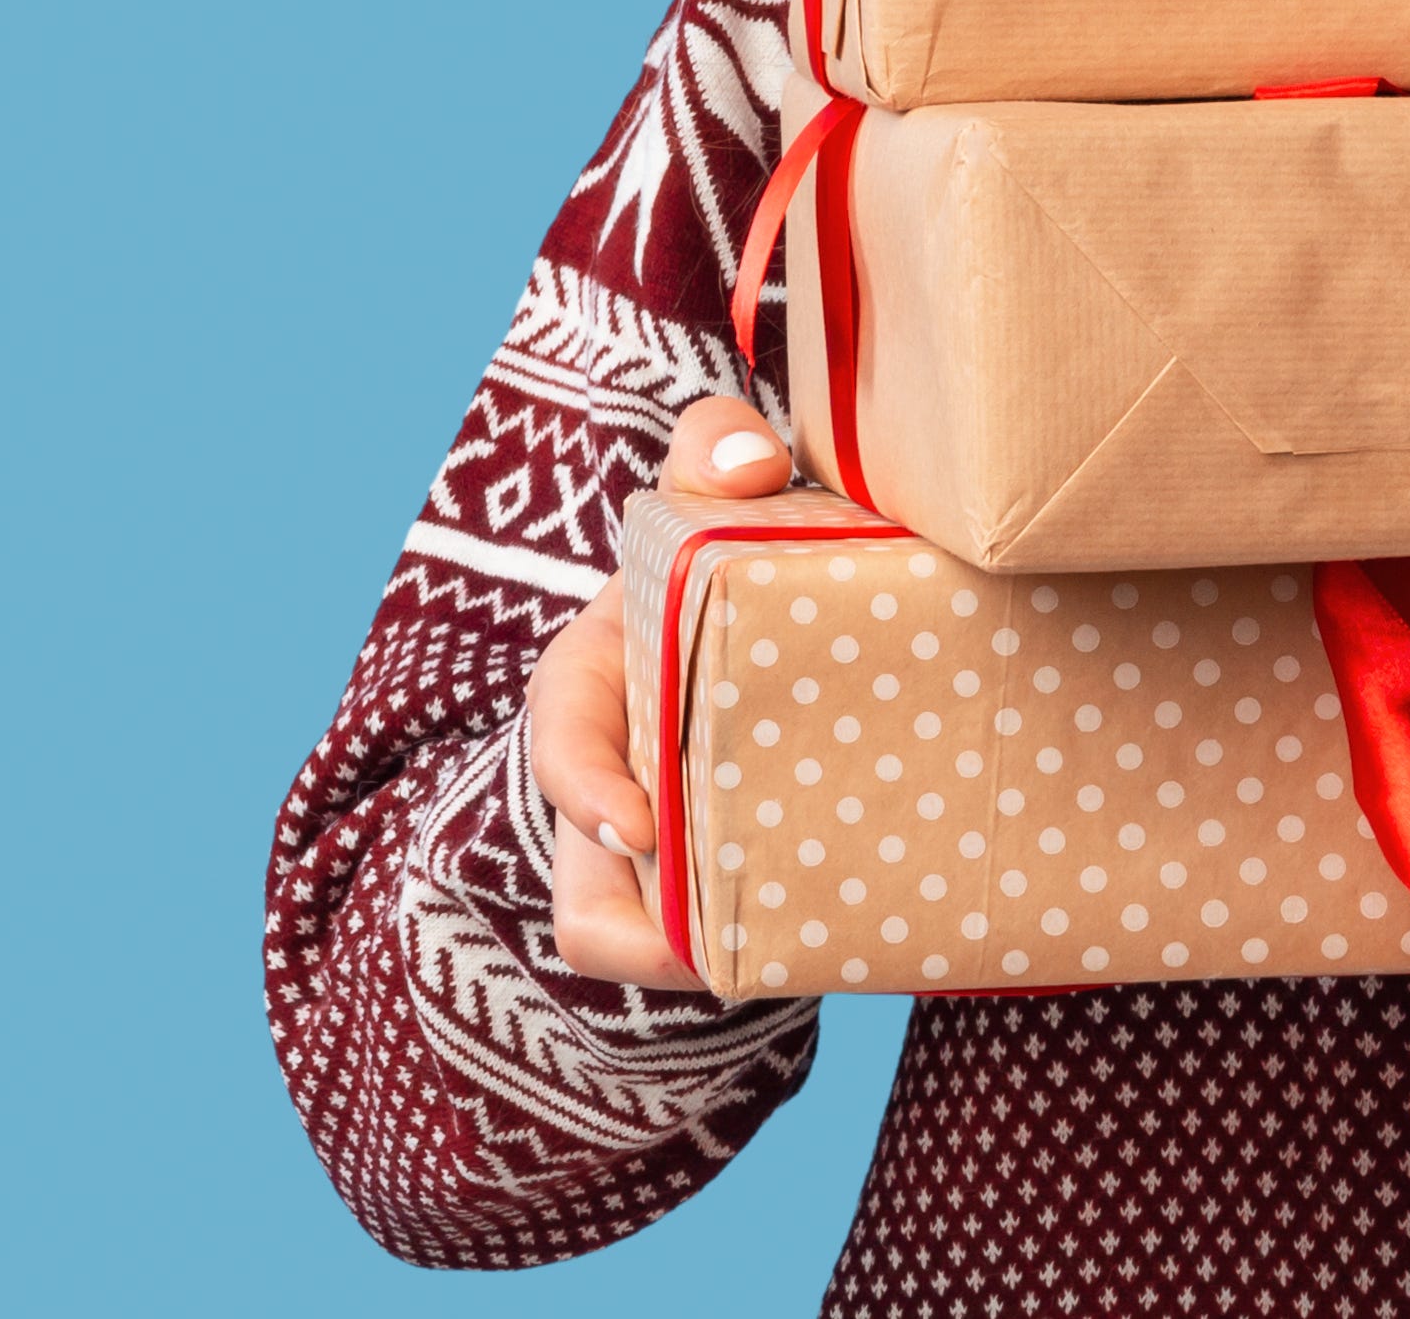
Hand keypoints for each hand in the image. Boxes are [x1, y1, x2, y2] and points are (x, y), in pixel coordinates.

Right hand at [522, 393, 802, 987]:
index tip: (634, 826)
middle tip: (728, 943)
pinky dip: (776, 951)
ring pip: (661, 939)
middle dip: (654, 924)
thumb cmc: (727, 549)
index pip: (561, 745)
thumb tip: (746, 465)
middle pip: (604, 892)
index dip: (584, 792)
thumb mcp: (710, 489)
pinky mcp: (732, 873)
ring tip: (801, 955)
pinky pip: (732, 943)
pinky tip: (848, 942)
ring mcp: (672, 838)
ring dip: (717, 958)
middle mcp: (618, 777)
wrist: (774, 602)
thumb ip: (717, 451)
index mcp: (595, 685)